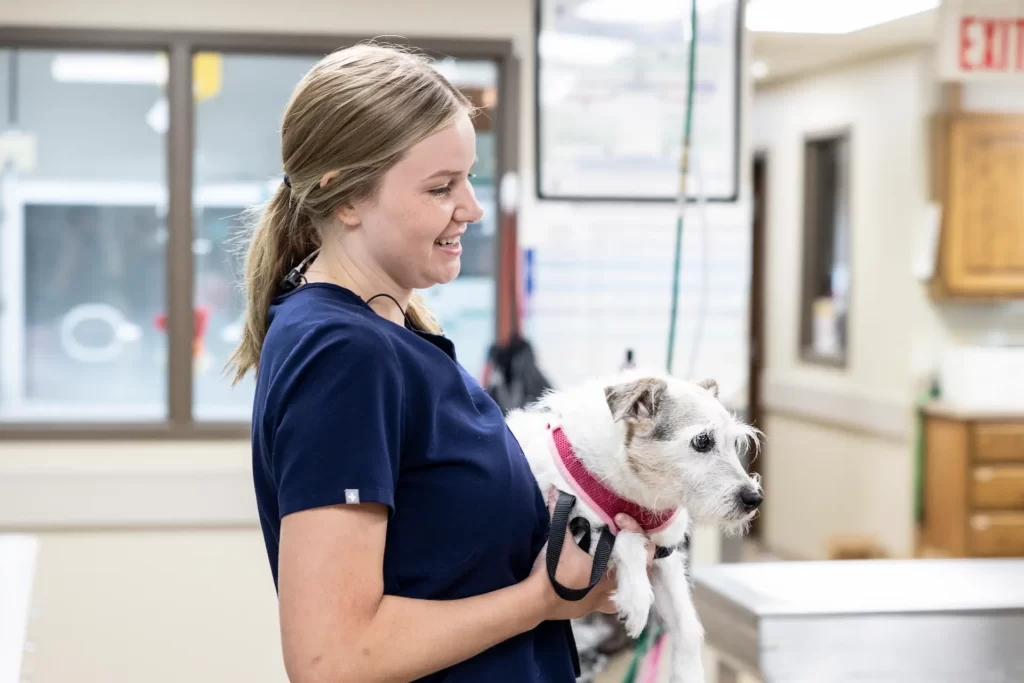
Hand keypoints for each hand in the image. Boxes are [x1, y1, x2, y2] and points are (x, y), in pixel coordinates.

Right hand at [529, 488, 655, 622]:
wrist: (536, 601)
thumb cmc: (553, 571)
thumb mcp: (559, 540)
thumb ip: (560, 514)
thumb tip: (556, 491)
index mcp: (613, 572)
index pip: (641, 550)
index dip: (634, 529)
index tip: (618, 519)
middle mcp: (613, 590)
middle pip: (640, 572)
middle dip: (634, 553)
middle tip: (622, 537)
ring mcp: (602, 603)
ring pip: (627, 592)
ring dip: (624, 576)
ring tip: (616, 560)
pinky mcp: (590, 610)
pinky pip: (608, 603)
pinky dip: (608, 592)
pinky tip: (599, 582)